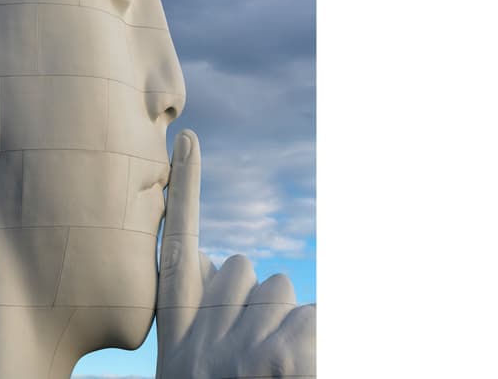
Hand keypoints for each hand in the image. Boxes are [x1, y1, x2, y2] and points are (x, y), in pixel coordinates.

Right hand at [156, 130, 315, 378]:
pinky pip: (319, 317)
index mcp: (176, 341)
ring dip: (288, 323)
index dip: (185, 193)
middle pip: (243, 270)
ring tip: (275, 374)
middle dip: (257, 300)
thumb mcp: (190, 371)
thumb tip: (221, 263)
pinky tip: (304, 369)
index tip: (190, 141)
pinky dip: (322, 340)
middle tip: (254, 360)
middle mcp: (201, 338)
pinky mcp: (283, 357)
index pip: (174, 253)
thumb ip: (202, 318)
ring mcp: (240, 348)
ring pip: (284, 291)